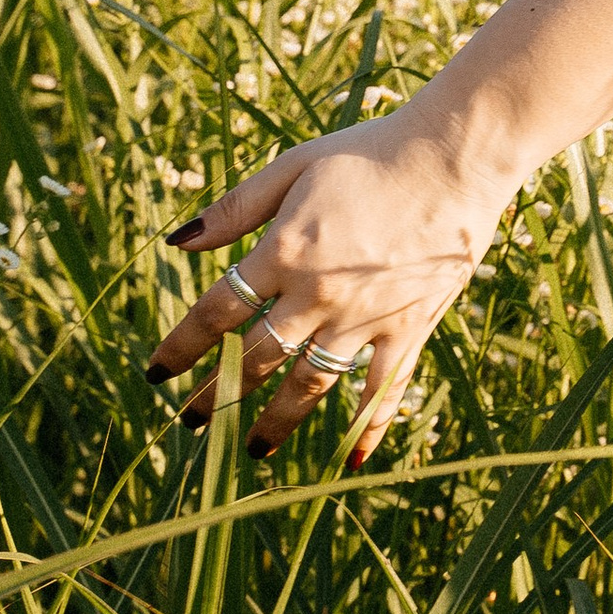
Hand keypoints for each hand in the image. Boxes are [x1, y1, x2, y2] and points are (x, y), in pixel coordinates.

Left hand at [145, 110, 505, 465]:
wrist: (455, 157)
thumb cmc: (371, 152)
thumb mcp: (295, 166)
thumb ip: (237, 208)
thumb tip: (178, 244)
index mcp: (285, 251)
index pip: (216, 312)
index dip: (181, 347)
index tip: (157, 374)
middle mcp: (318, 293)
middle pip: (256, 357)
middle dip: (217, 394)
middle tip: (192, 422)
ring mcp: (366, 317)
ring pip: (311, 384)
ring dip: (278, 421)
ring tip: (254, 448)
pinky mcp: (409, 328)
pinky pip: (384, 389)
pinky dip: (368, 428)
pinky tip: (350, 461)